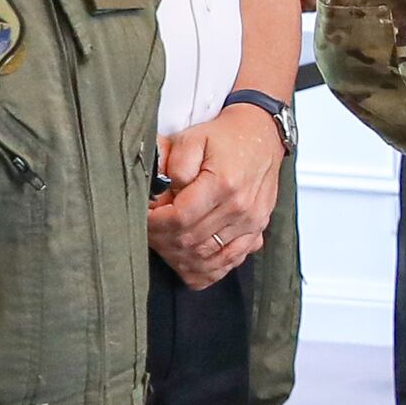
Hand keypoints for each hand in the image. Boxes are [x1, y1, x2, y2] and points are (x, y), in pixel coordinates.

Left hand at [149, 102, 282, 284]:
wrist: (262, 136)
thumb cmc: (225, 138)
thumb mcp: (192, 138)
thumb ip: (172, 165)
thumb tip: (161, 195)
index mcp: (223, 183)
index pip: (180, 218)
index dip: (155, 224)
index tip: (143, 217)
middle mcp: (240, 208)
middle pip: (190, 241)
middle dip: (162, 241)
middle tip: (149, 231)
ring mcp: (251, 224)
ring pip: (207, 257)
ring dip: (179, 257)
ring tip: (164, 243)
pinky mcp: (256, 232)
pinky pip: (228, 263)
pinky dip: (206, 269)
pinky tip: (189, 262)